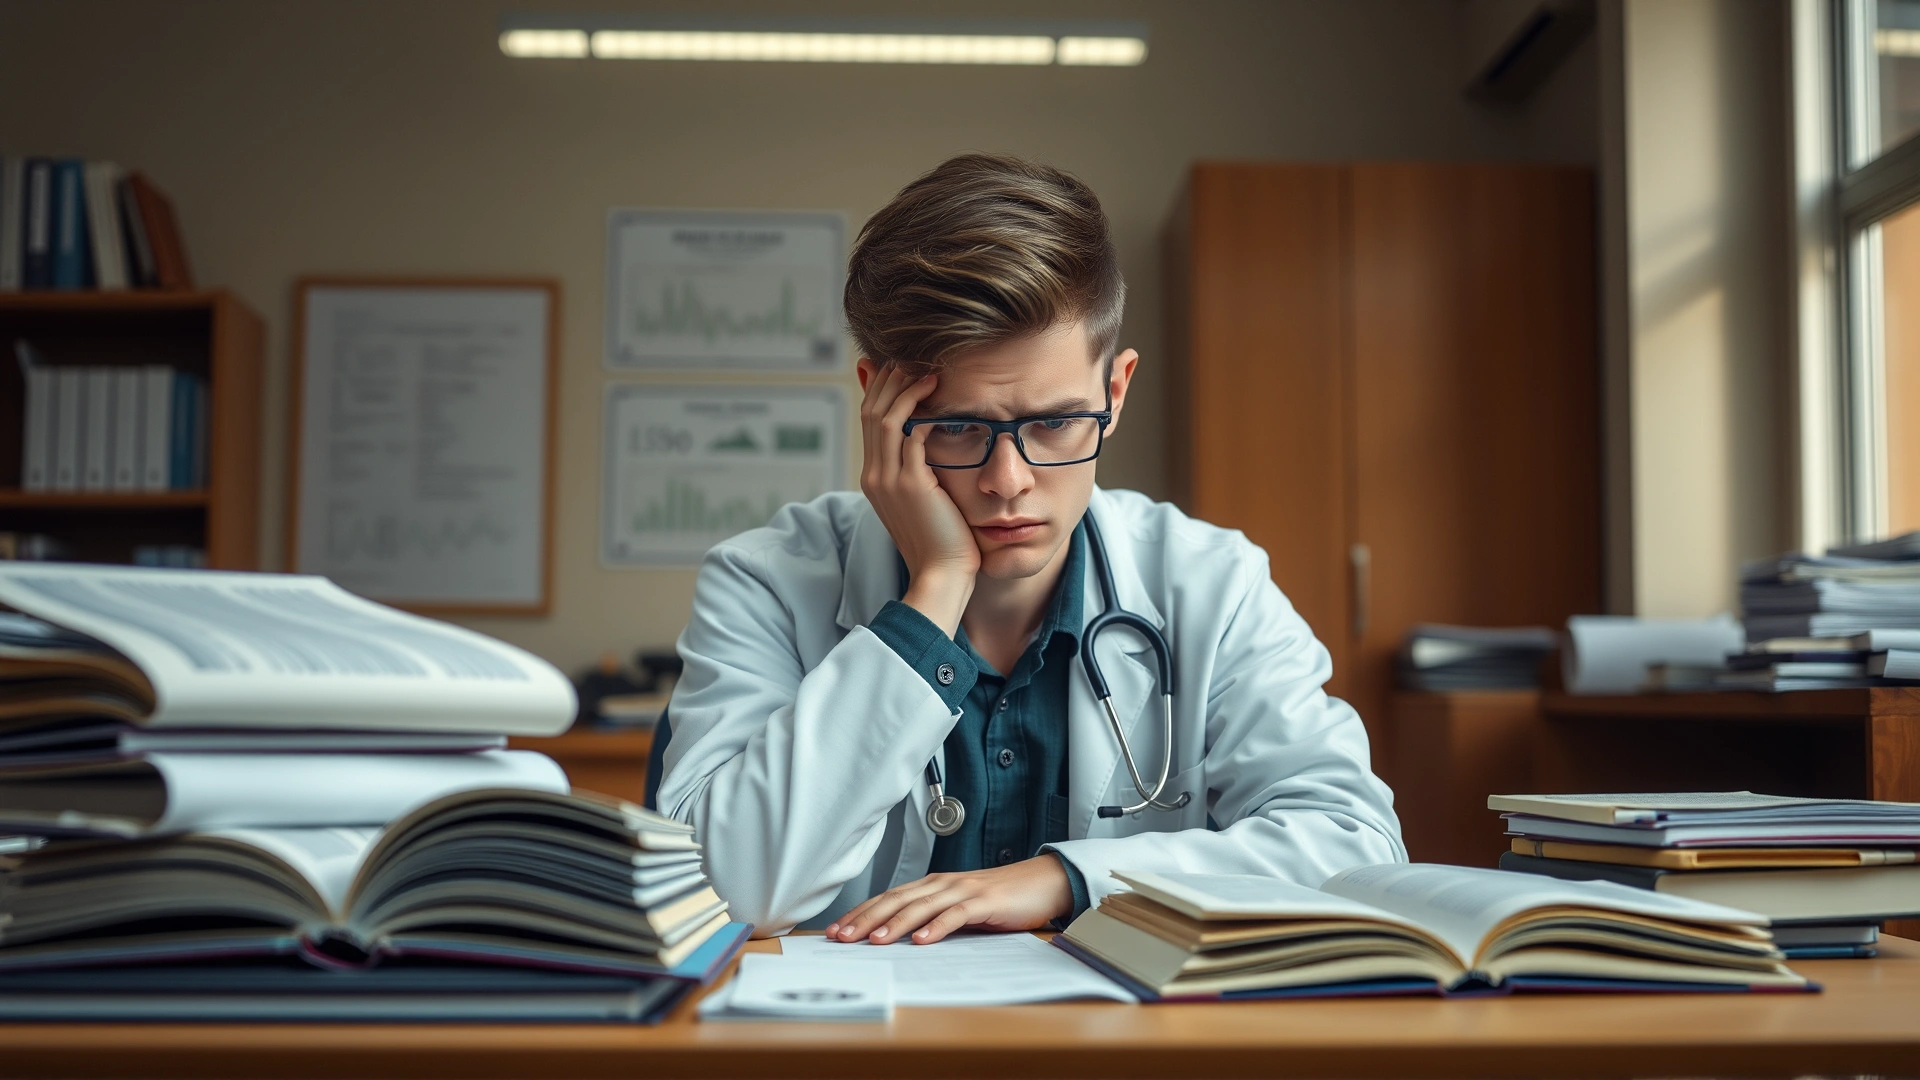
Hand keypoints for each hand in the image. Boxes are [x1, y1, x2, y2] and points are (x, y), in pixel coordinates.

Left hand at [823, 856, 1072, 944]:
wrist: (1040, 882)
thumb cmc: (998, 899)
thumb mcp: (957, 908)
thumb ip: (931, 919)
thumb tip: (896, 940)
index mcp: (931, 885)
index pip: (887, 898)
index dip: (860, 914)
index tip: (835, 932)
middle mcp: (941, 884)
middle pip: (896, 900)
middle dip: (866, 919)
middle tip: (841, 938)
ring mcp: (962, 891)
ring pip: (921, 906)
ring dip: (895, 924)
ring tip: (874, 941)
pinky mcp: (984, 902)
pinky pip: (956, 915)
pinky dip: (938, 928)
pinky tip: (922, 942)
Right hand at [859, 365, 978, 633]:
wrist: (942, 576)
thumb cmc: (943, 539)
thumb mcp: (925, 498)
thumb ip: (921, 469)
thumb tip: (930, 440)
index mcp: (874, 478)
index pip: (869, 420)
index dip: (882, 388)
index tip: (902, 366)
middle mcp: (875, 475)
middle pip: (871, 411)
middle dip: (890, 379)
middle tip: (914, 357)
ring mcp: (890, 480)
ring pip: (886, 418)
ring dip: (906, 389)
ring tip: (929, 371)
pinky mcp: (912, 485)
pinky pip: (911, 436)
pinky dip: (923, 413)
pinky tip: (941, 400)